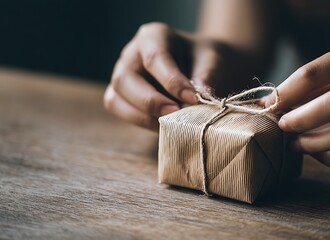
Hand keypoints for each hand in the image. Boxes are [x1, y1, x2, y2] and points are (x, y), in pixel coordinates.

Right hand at [104, 22, 260, 130]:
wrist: (201, 69)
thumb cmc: (204, 61)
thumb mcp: (213, 60)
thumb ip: (208, 75)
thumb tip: (201, 96)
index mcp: (153, 36)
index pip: (155, 57)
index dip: (171, 80)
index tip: (192, 98)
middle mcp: (131, 54)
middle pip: (125, 79)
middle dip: (150, 101)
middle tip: (175, 114)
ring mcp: (122, 77)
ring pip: (116, 98)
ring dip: (142, 116)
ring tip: (171, 124)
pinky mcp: (121, 97)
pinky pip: (120, 111)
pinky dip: (140, 122)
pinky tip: (164, 127)